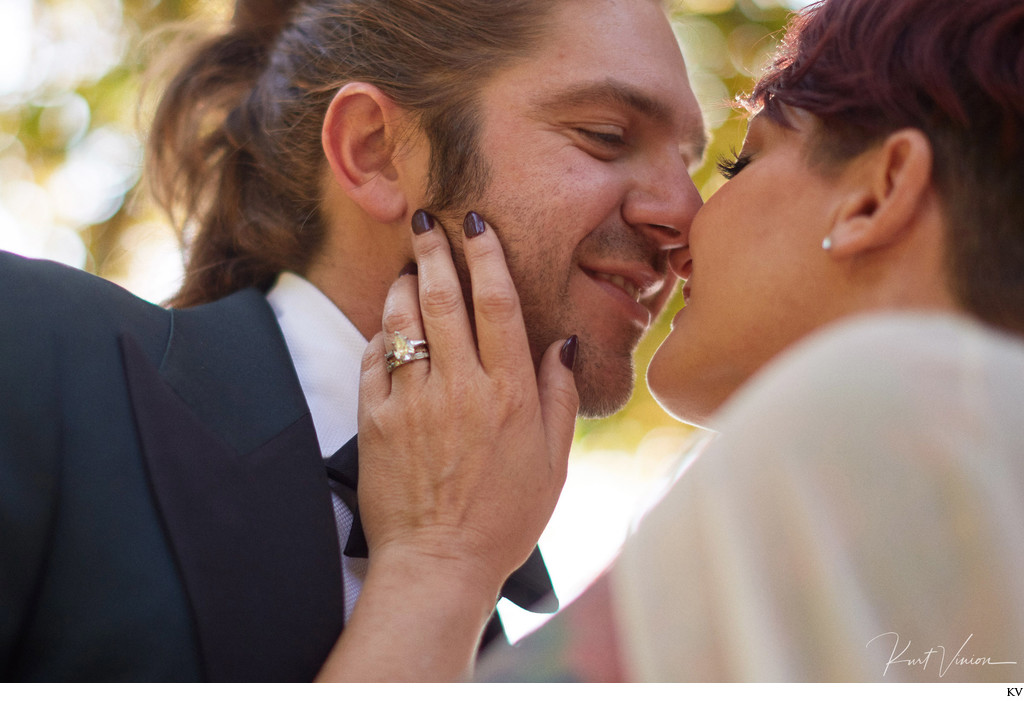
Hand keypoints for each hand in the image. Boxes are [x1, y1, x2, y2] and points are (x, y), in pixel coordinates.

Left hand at [316, 210, 577, 680]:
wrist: (439, 564)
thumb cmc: (505, 517)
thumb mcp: (553, 461)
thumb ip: (557, 394)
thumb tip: (561, 340)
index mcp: (510, 393)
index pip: (497, 303)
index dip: (486, 254)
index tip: (476, 223)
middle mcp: (461, 388)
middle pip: (445, 298)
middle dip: (435, 250)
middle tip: (427, 219)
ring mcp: (414, 403)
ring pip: (404, 321)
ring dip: (403, 284)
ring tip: (407, 266)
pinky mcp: (377, 422)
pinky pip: (374, 360)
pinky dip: (380, 335)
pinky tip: (387, 325)